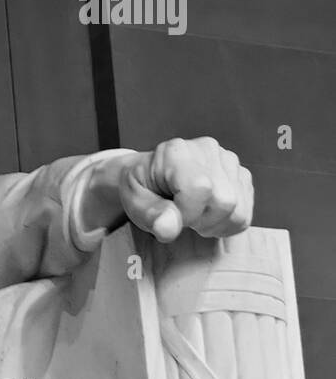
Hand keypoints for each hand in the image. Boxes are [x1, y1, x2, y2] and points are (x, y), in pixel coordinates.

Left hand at [82, 137, 253, 242]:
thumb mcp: (133, 202)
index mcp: (177, 152)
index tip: (170, 217)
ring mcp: (228, 161)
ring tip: (192, 215)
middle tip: (180, 217)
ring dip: (214, 224)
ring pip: (239, 211)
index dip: (187, 213)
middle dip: (201, 221)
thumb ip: (150, 215)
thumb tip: (168, 228)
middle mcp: (208, 150)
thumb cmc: (141, 188)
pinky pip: (245, 214)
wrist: (148, 176)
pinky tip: (206, 214)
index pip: (200, 188)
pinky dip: (226, 224)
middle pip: (225, 201)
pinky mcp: (241, 176)